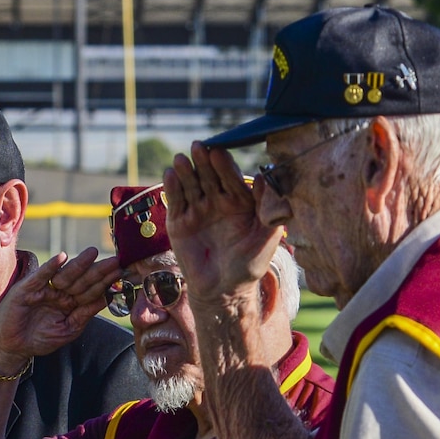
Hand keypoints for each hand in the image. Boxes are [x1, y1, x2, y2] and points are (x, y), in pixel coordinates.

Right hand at [0, 248, 123, 368]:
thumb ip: (84, 315)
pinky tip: (62, 258)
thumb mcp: (68, 329)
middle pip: (82, 280)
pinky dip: (50, 267)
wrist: (11, 347)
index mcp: (71, 303)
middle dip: (99, 271)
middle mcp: (59, 292)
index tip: (123, 274)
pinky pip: (41, 276)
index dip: (106, 283)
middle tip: (116, 261)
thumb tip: (105, 299)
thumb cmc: (38, 339)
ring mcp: (44, 289)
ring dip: (79, 264)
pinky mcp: (27, 289)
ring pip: (65, 275)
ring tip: (93, 253)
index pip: (92, 291)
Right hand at [161, 144, 286, 309]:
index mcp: (239, 201)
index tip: (219, 153)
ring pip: (190, 185)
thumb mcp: (267, 236)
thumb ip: (270, 208)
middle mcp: (217, 202)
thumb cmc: (249, 265)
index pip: (231, 178)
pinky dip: (172, 188)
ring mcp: (197, 211)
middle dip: (203, 162)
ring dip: (186, 171)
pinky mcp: (179, 223)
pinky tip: (170, 175)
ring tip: (181, 159)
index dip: (224, 165)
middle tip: (198, 146)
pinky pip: (175, 202)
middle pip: (209, 176)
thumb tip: (267, 177)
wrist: (223, 291)